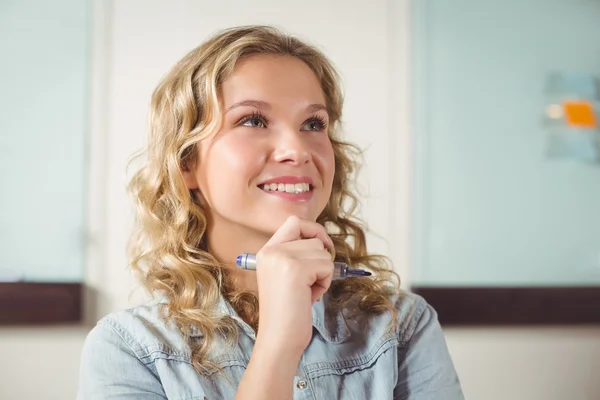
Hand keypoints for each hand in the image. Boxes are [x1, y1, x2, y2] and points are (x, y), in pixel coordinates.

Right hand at [254, 215, 334, 358]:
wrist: (279, 338)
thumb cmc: (287, 311)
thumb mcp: (286, 275)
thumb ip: (297, 255)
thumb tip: (324, 242)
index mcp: (266, 251)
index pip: (294, 222)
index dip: (313, 230)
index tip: (323, 246)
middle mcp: (271, 251)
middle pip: (313, 237)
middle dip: (321, 259)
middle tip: (312, 281)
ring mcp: (282, 258)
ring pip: (322, 252)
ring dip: (323, 273)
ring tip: (308, 292)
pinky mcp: (295, 269)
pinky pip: (327, 265)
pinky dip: (325, 282)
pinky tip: (310, 296)